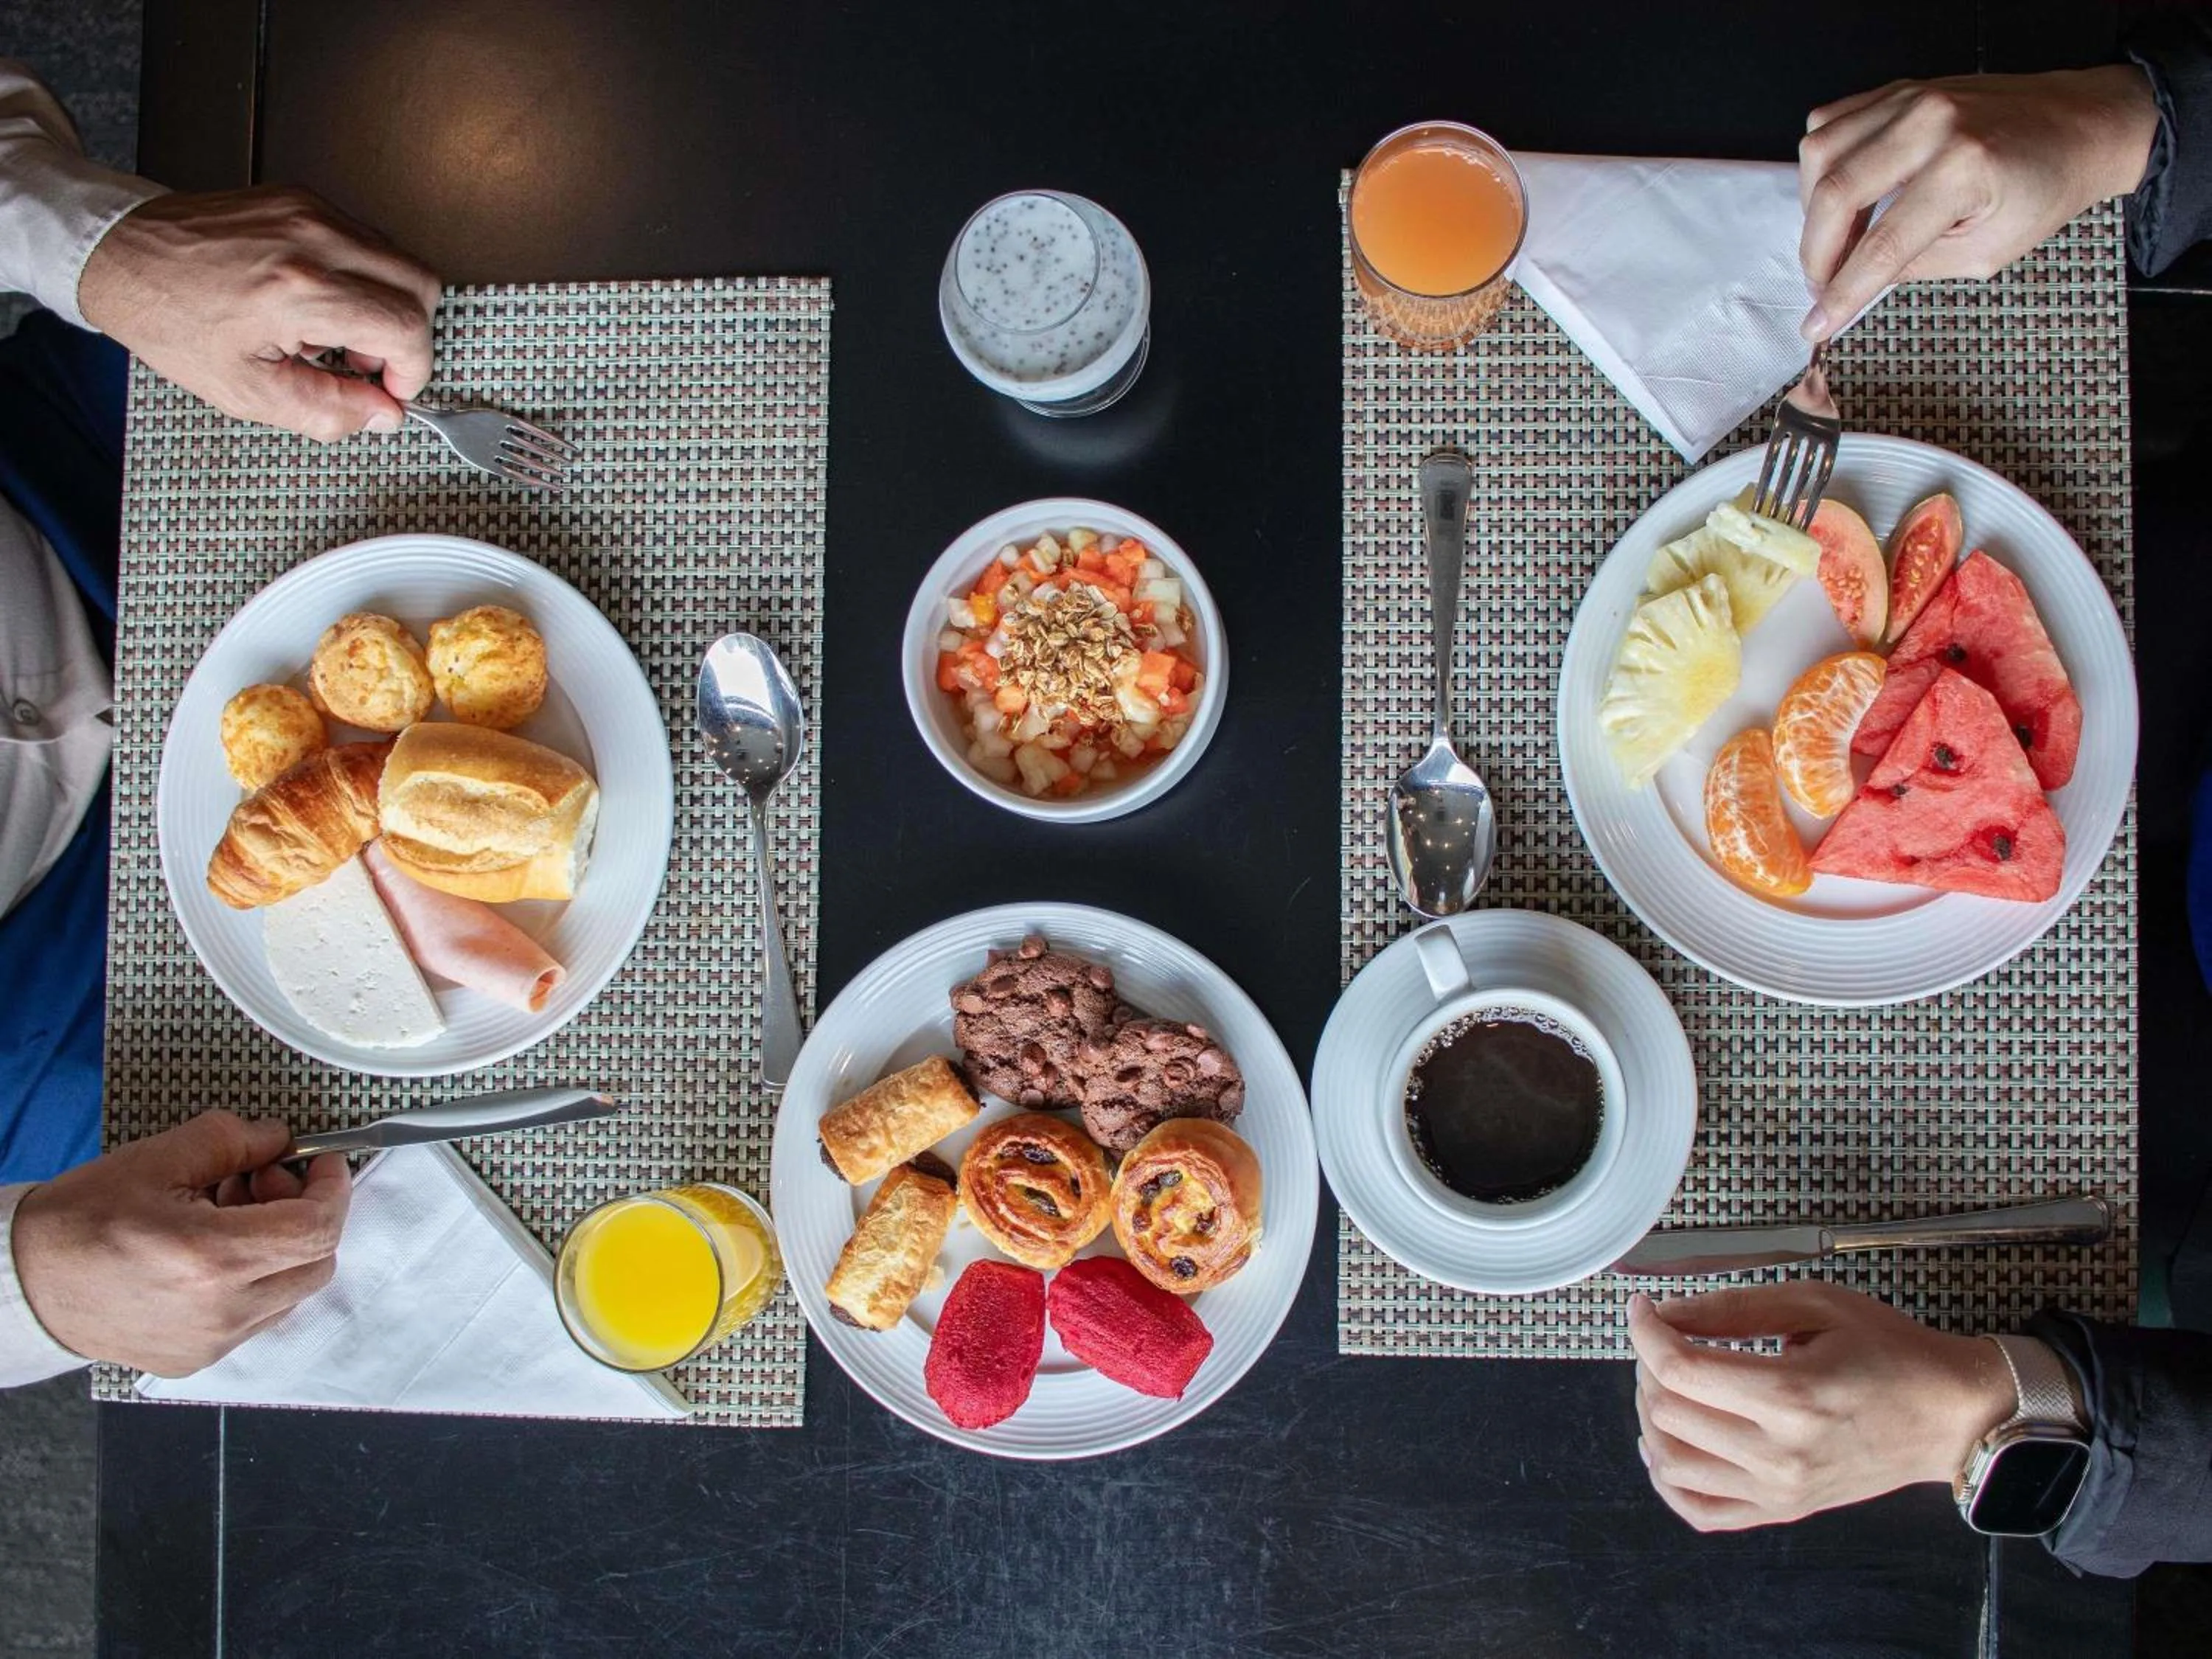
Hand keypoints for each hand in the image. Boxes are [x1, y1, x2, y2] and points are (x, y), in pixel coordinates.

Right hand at [11, 1111, 351, 1375]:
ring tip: (228, 1213)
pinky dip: (256, 1278)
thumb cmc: (79, 1222)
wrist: (23, 1287)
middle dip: (305, 1212)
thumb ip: (230, 1140)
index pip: (317, 1228)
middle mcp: (221, 1311)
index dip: (332, 1187)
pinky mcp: (198, 1359)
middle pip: (317, 1261)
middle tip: (262, 1181)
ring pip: (292, 1290)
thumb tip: (279, 1138)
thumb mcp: (154, 1159)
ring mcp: (212, 1343)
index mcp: (211, 1259)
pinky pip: (259, 1315)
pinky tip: (213, 1251)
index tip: (321, 1161)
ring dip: (281, 1246)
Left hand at [77, 184, 440, 441]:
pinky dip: (362, 278)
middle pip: (422, 285)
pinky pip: (367, 240)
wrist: (119, 253)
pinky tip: (319, 300)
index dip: (411, 369)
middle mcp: (313, 240)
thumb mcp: (245, 390)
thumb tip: (381, 415)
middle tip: (368, 361)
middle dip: (410, 334)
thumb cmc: (168, 316)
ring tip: (335, 331)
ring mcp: (310, 211)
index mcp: (299, 291)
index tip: (388, 388)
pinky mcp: (302, 199)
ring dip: (386, 305)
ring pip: (401, 259)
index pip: (407, 327)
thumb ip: (326, 410)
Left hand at [1626, 1284, 2015, 1531]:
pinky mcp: (1783, 1510)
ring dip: (1652, 1418)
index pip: (1681, 1370)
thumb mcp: (1815, 1305)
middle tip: (1667, 1339)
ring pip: (1671, 1465)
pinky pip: (1700, 1513)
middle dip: (1649, 1366)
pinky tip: (1669, 1446)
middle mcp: (1781, 1454)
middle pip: (1667, 1413)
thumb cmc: (1891, 1352)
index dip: (1645, 1331)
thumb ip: (1733, 1308)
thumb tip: (1667, 1314)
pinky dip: (1669, 1481)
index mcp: (1791, 1396)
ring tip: (1671, 1385)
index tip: (1644, 1309)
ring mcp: (1780, 1491)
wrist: (1949, 1416)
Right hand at [1797, 67, 2158, 340]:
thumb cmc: (2046, 190)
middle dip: (1816, 253)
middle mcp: (1931, 124)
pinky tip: (1840, 192)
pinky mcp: (1901, 89)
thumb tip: (1856, 282)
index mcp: (1964, 169)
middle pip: (1836, 194)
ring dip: (1812, 207)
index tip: (1816, 325)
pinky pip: (1830, 122)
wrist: (2082, 126)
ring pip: (1820, 152)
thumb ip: (1917, 265)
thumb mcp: (1988, 251)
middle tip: (1821, 284)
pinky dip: (1821, 164)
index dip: (1842, 293)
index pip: (1882, 245)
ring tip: (1834, 238)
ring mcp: (1912, 98)